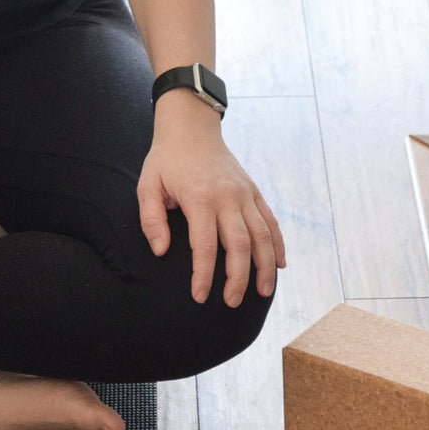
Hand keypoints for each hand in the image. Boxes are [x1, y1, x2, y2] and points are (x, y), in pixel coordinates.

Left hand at [137, 95, 285, 306]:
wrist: (191, 127)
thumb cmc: (166, 160)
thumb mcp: (148, 186)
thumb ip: (151, 220)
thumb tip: (161, 251)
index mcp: (200, 198)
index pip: (205, 246)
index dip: (204, 275)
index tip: (200, 296)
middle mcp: (228, 197)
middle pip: (239, 245)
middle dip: (238, 277)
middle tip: (232, 302)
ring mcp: (244, 194)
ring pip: (262, 235)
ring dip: (265, 266)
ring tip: (262, 292)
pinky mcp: (254, 191)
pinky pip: (270, 221)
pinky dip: (278, 244)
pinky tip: (280, 265)